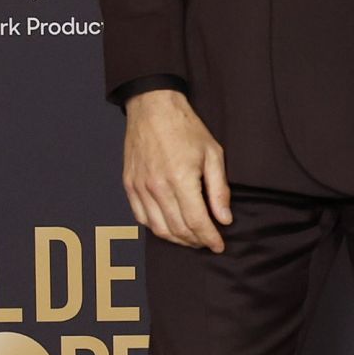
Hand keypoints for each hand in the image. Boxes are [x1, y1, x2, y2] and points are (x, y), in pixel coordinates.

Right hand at [122, 89, 231, 251]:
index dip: (210, 238)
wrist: (153, 108)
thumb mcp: (213, 153)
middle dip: (196, 241)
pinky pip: (142, 218)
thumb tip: (224, 219)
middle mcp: (157, 188)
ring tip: (192, 238)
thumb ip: (218, 190)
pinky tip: (170, 227)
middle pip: (178, 229)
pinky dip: (157, 228)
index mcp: (181, 179)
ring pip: (159, 228)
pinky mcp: (130, 186)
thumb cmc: (186, 128)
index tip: (219, 246)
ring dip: (177, 239)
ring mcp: (140, 188)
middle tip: (208, 241)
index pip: (197, 222)